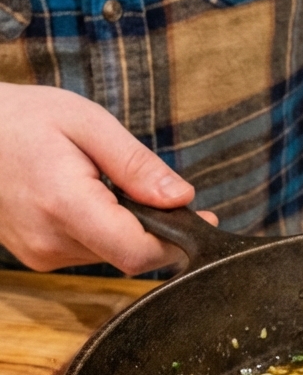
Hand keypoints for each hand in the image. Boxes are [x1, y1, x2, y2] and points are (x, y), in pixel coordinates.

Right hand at [0, 85, 216, 274]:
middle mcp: (49, 241)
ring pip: (111, 254)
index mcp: (64, 204)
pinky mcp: (37, 256)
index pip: (136, 250)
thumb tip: (183, 198)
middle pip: (129, 254)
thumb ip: (136, 165)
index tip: (204, 218)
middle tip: (169, 194)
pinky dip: (104, 229)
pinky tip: (92, 196)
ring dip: (129, 227)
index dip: (178, 239)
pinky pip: (89, 251)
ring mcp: (40, 254)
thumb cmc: (26, 118)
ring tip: (113, 183)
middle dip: (158, 228)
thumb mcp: (88, 123)